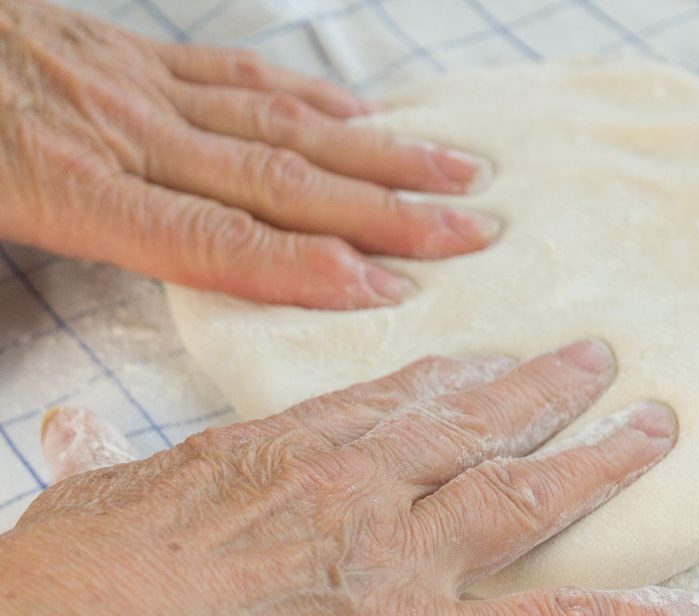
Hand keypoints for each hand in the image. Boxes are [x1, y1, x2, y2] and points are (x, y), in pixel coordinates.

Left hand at [0, 0, 497, 308]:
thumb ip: (26, 262)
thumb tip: (132, 295)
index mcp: (66, 183)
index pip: (216, 240)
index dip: (308, 269)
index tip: (389, 291)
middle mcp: (121, 131)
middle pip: (275, 180)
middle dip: (382, 211)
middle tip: (468, 231)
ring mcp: (132, 84)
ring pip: (277, 122)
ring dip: (374, 152)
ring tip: (452, 171)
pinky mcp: (127, 51)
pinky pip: (237, 74)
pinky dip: (312, 97)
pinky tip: (363, 113)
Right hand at [0, 340, 698, 615]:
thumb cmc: (66, 593)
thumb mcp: (90, 503)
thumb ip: (104, 459)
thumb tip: (70, 431)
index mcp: (287, 454)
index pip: (391, 400)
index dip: (450, 379)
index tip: (486, 364)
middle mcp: (359, 494)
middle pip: (473, 427)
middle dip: (542, 392)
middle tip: (600, 365)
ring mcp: (402, 571)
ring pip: (527, 496)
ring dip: (601, 459)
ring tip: (657, 430)